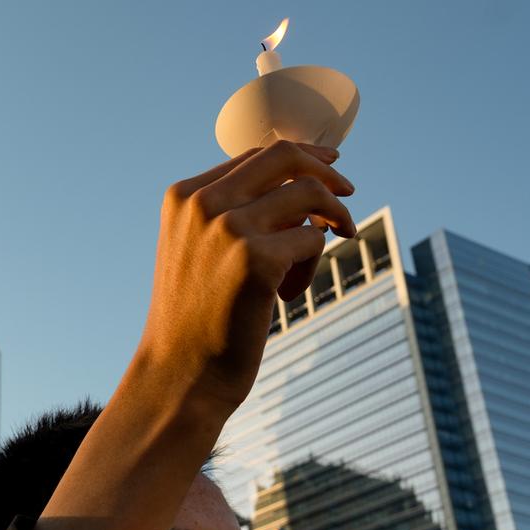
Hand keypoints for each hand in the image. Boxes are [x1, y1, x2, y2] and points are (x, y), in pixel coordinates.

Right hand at [139, 141, 355, 411]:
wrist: (179, 373)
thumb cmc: (195, 318)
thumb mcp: (195, 250)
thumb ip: (228, 212)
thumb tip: (299, 183)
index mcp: (182, 196)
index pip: (254, 156)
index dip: (300, 157)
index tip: (329, 166)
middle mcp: (202, 203)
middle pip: (285, 156)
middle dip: (328, 173)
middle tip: (349, 197)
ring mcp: (227, 228)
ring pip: (308, 197)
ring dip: (328, 225)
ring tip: (307, 265)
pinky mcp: (255, 259)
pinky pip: (313, 239)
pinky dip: (311, 265)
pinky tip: (285, 296)